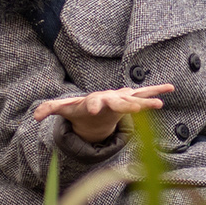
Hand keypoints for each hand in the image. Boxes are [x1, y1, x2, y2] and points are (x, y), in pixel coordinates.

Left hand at [33, 83, 172, 142]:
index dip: (92, 105)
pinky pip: (145, 94)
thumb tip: (34, 116)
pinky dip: (157, 90)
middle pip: (116, 101)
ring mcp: (122, 98)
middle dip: (123, 104)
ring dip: (147, 102)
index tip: (94, 108)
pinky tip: (171, 88)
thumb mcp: (65, 108)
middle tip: (132, 107)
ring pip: (135, 99)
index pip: (92, 102)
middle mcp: (109, 97)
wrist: (95, 103)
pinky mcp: (131, 99)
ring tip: (160, 104)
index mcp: (93, 100)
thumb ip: (50, 109)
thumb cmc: (80, 107)